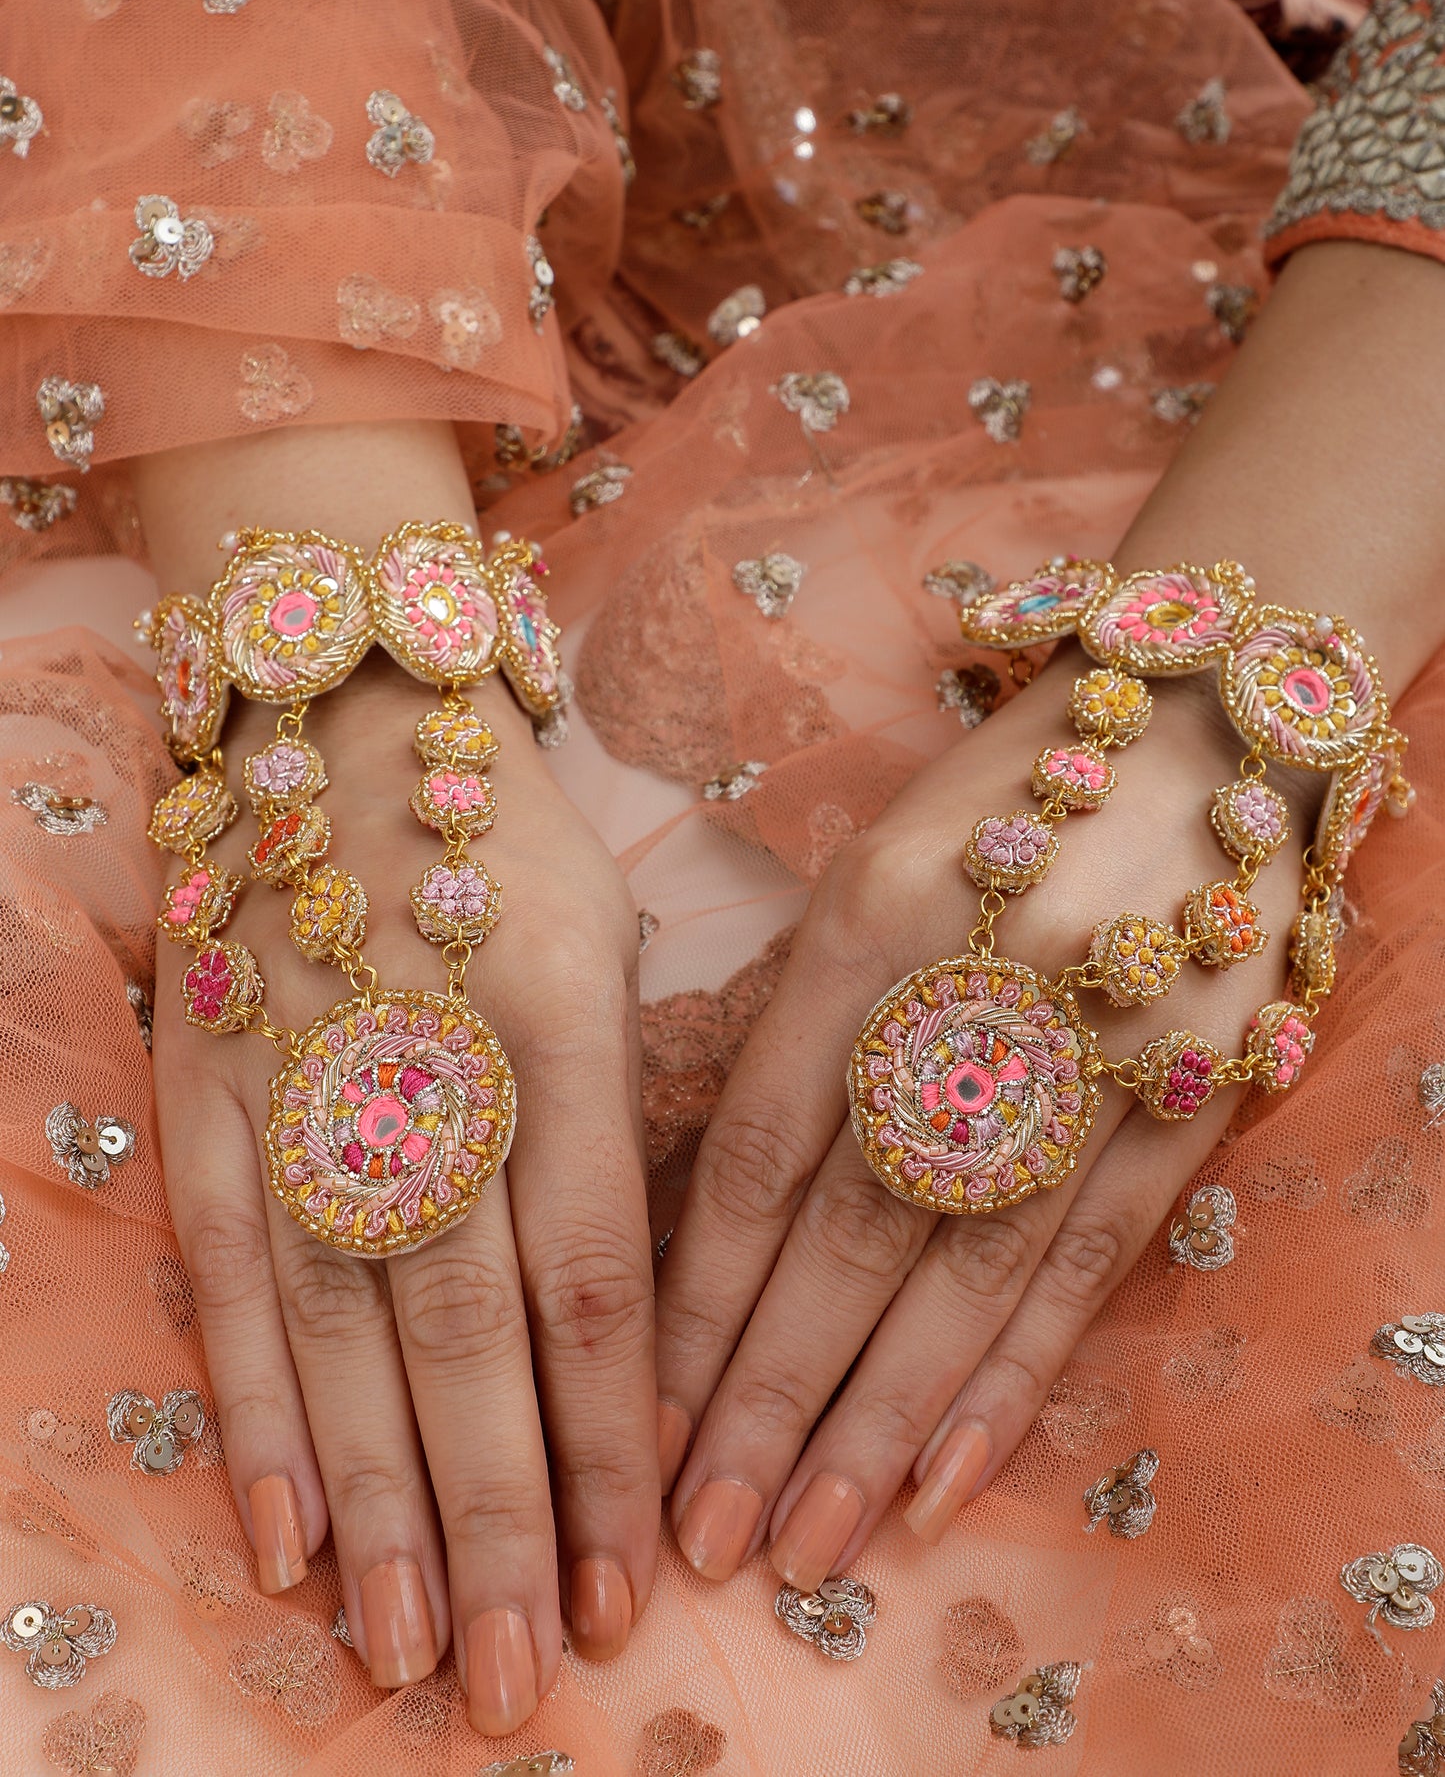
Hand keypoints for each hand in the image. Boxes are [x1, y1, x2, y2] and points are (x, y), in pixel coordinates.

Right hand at [154, 656, 655, 1732]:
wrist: (340, 704)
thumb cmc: (506, 835)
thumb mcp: (612, 939)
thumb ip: (619, 1122)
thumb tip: (625, 1330)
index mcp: (563, 1021)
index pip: (595, 1277)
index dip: (612, 1440)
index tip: (637, 1575)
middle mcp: (431, 1060)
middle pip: (469, 1330)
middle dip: (499, 1514)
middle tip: (514, 1675)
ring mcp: (301, 1074)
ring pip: (341, 1325)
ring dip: (378, 1501)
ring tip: (403, 1648)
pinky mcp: (206, 1081)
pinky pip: (228, 1267)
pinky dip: (256, 1406)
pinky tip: (284, 1530)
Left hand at [654, 649, 1319, 1587]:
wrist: (1208, 726)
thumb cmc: (1001, 808)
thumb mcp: (868, 877)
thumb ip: (798, 1031)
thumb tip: (707, 1220)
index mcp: (866, 922)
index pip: (756, 1147)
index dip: (693, 1297)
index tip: (633, 1422)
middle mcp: (974, 988)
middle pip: (846, 1228)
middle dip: (766, 1395)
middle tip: (701, 1537)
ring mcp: (1094, 1048)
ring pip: (963, 1269)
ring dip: (877, 1420)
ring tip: (809, 1541)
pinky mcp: (1191, 1095)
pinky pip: (1086, 1263)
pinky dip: (1010, 1379)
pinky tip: (945, 1477)